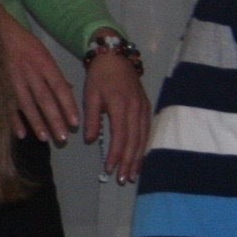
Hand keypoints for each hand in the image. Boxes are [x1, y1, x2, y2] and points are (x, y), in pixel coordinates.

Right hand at [0, 8, 78, 143]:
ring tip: (45, 138)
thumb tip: (67, 90)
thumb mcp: (43, 52)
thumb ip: (54, 73)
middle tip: (63, 137)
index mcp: (44, 63)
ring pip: (27, 104)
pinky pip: (8, 104)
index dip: (68, 105)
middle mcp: (31, 72)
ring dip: (36, 122)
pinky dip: (14, 119)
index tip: (75, 122)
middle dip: (54, 119)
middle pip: (45, 99)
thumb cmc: (22, 42)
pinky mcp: (0, 83)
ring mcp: (14, 78)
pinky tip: (21, 133)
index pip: (59, 88)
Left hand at [82, 49, 150, 181]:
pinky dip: (143, 147)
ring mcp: (144, 109)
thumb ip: (91, 118)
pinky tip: (140, 158)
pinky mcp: (147, 109)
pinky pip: (147, 132)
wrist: (116, 57)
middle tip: (123, 179)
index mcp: (121, 106)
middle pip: (134, 141)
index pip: (120, 136)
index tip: (109, 168)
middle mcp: (136, 109)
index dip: (115, 154)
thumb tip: (89, 139)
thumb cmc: (100, 76)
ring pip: (143, 138)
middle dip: (128, 162)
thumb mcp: (90, 95)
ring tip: (132, 175)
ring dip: (138, 158)